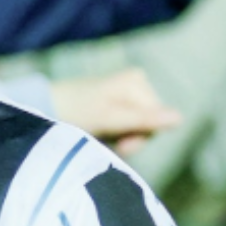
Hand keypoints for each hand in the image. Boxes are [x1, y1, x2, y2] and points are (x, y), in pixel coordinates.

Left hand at [51, 68, 181, 156]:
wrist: (45, 106)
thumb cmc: (75, 111)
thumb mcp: (110, 118)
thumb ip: (144, 120)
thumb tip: (180, 117)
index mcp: (137, 82)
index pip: (157, 121)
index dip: (140, 137)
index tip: (119, 144)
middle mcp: (136, 83)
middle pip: (149, 124)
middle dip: (131, 138)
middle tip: (109, 143)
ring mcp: (126, 92)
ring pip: (139, 127)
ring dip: (122, 138)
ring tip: (101, 137)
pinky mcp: (116, 102)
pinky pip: (127, 124)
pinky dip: (115, 133)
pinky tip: (100, 132)